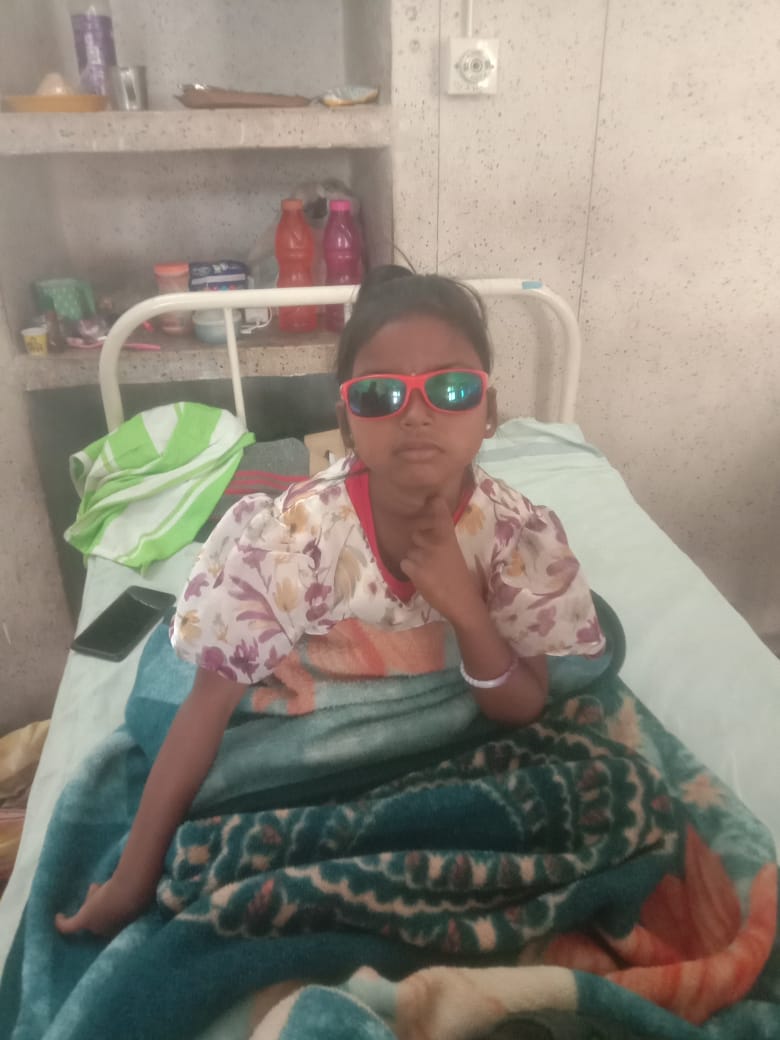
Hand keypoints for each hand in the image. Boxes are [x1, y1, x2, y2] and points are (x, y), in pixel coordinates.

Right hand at [55, 876, 151, 937]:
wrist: (134, 892)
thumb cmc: (142, 887)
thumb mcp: (139, 886)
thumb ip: (138, 883)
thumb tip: (142, 871)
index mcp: (125, 925)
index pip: (113, 919)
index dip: (111, 907)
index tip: (111, 901)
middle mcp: (110, 930)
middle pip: (100, 915)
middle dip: (100, 901)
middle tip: (103, 887)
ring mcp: (97, 926)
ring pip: (88, 912)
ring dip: (92, 898)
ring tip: (99, 886)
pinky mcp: (85, 920)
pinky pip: (68, 926)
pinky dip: (62, 923)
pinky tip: (58, 917)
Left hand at [400, 495, 482, 622]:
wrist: (463, 601)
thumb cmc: (459, 578)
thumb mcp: (454, 553)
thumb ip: (441, 541)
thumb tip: (424, 534)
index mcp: (449, 538)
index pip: (441, 514)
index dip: (435, 504)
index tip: (434, 496)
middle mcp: (436, 543)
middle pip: (416, 535)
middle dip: (418, 545)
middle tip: (431, 560)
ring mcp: (426, 556)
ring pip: (409, 552)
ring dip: (415, 561)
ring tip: (429, 572)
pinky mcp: (417, 570)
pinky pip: (405, 564)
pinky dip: (410, 571)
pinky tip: (422, 578)